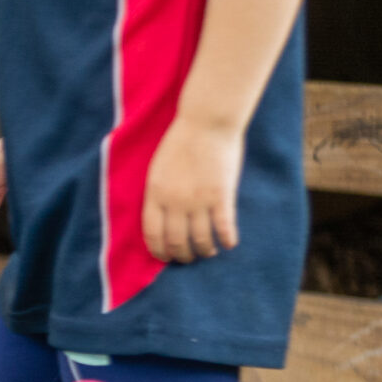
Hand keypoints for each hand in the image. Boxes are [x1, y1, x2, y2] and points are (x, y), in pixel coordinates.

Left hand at [141, 117, 242, 262]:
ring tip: (208, 251)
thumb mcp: (158, 169)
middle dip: (182, 255)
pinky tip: (229, 244)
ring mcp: (198, 200)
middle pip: (176, 241)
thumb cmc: (181, 142)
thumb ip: (159, 193)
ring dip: (204, 250)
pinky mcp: (221, 196)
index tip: (165, 257)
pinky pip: (223, 227)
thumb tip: (162, 215)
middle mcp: (174, 202)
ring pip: (200, 239)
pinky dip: (226, 240)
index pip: (152, 233)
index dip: (159, 250)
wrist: (206, 123)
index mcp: (155, 194)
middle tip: (188, 258)